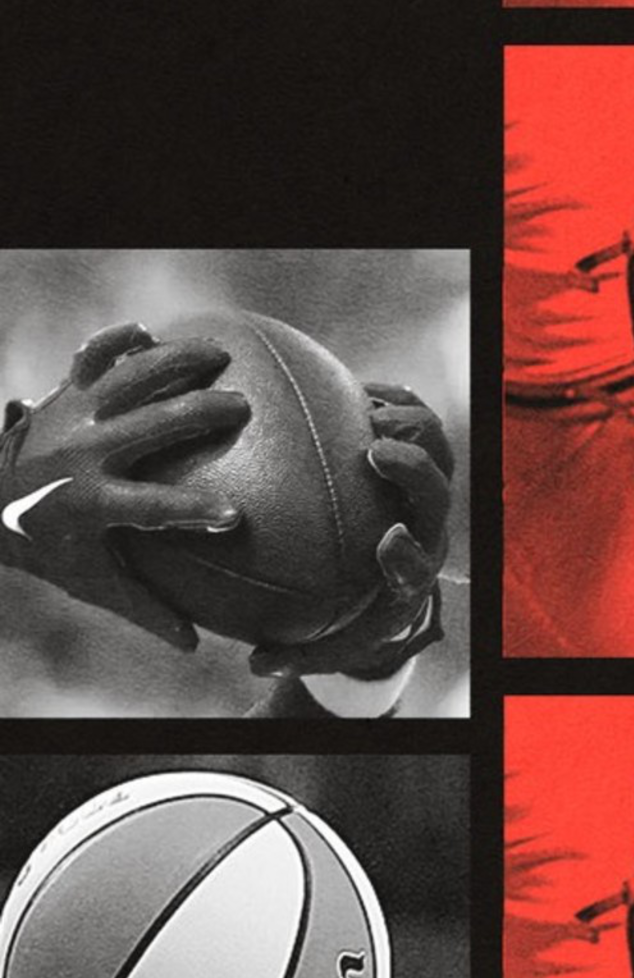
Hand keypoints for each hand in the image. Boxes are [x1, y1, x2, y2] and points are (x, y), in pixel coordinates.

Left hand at [0, 322, 251, 648]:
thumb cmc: (48, 545)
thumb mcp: (91, 580)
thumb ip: (145, 608)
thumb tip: (196, 645)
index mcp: (93, 501)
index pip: (152, 508)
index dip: (192, 512)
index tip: (232, 516)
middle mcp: (84, 452)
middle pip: (151, 426)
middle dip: (199, 413)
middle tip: (242, 410)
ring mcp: (74, 415)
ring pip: (130, 378)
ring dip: (176, 362)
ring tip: (220, 355)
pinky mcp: (66, 393)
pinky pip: (92, 358)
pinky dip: (115, 341)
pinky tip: (146, 332)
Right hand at [251, 381, 452, 680]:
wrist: (393, 574)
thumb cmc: (358, 612)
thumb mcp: (332, 641)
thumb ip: (298, 652)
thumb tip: (255, 662)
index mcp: (408, 571)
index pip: (416, 564)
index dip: (407, 553)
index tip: (386, 540)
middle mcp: (426, 525)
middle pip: (436, 493)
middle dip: (414, 471)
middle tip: (376, 451)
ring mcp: (426, 486)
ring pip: (437, 448)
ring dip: (409, 425)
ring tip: (365, 407)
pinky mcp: (419, 451)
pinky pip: (416, 414)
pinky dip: (392, 398)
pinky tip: (354, 387)